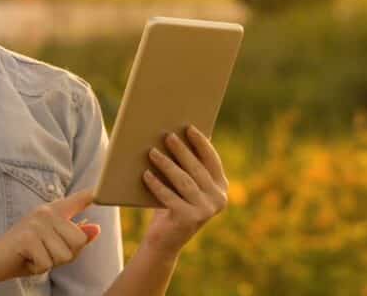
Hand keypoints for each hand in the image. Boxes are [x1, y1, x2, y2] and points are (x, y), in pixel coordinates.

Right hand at [0, 189, 100, 283]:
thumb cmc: (26, 253)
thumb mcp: (53, 246)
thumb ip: (74, 238)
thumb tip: (96, 229)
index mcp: (54, 211)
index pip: (79, 199)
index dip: (93, 194)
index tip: (104, 188)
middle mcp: (47, 212)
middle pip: (78, 241)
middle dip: (65, 256)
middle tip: (44, 252)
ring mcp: (37, 223)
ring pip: (64, 255)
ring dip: (50, 263)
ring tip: (35, 255)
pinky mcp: (28, 237)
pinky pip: (48, 263)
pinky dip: (38, 268)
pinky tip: (26, 259)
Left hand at [140, 125, 228, 257]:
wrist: (165, 240)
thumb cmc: (173, 203)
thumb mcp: (184, 183)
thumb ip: (188, 165)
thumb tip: (178, 133)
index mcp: (221, 187)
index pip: (212, 160)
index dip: (201, 142)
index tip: (188, 127)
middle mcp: (218, 199)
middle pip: (197, 169)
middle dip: (181, 150)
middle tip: (167, 135)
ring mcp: (206, 211)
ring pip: (184, 181)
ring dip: (167, 165)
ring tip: (152, 152)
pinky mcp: (190, 219)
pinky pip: (170, 197)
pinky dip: (157, 185)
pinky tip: (146, 174)